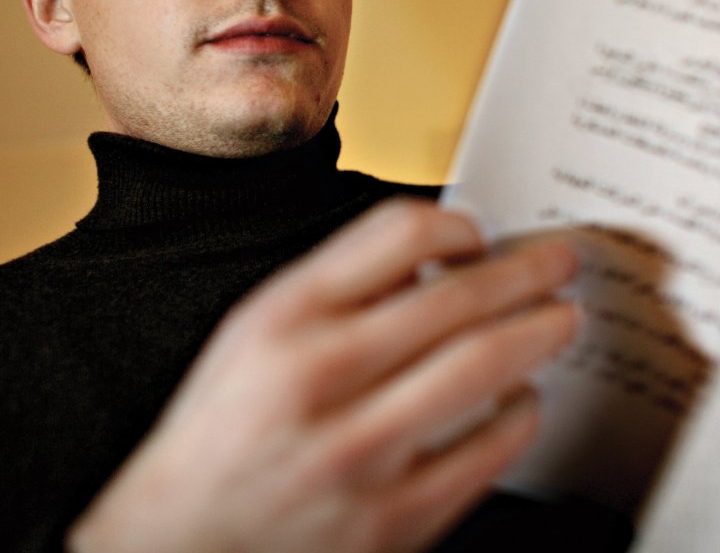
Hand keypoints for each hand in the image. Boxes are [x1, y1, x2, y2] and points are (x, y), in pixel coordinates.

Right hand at [67, 199, 578, 552]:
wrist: (182, 540)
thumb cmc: (222, 429)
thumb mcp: (254, 331)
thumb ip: (335, 288)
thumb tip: (426, 261)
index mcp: (285, 315)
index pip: (395, 233)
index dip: (457, 224)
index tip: (479, 232)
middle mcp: (321, 373)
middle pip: (454, 298)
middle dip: (525, 273)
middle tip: (559, 262)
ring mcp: (359, 450)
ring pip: (480, 370)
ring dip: (537, 335)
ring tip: (562, 319)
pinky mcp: (390, 520)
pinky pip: (481, 455)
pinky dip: (517, 419)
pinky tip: (523, 400)